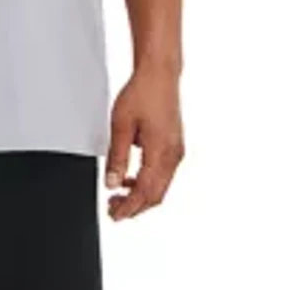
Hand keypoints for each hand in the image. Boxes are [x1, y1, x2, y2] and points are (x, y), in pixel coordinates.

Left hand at [104, 65, 184, 220]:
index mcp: (161, 153)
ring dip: (141, 194)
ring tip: (119, 194)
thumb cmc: (142, 93)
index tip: (114, 215)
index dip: (129, 208)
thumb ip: (117, 157)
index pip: (145, 192)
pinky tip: (132, 177)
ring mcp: (176, 151)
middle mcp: (173, 155)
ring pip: (161, 186)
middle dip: (135, 206)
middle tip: (114, 209)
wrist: (159, 74)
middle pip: (156, 195)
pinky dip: (148, 181)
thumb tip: (112, 183)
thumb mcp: (120, 125)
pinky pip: (163, 173)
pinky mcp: (175, 145)